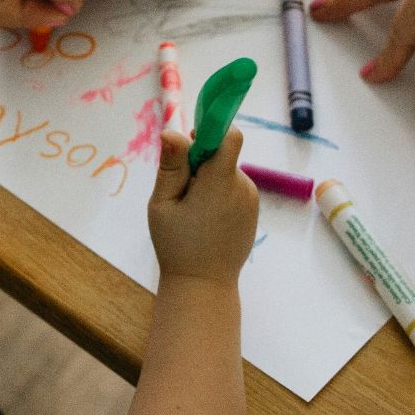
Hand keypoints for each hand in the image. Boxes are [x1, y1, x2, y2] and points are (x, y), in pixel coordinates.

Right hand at [147, 129, 258, 284]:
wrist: (204, 285)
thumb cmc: (177, 246)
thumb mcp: (163, 204)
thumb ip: (171, 166)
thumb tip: (172, 130)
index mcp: (220, 183)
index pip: (229, 136)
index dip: (211, 130)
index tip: (191, 141)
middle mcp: (242, 187)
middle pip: (223, 154)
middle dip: (201, 161)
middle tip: (180, 189)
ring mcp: (250, 199)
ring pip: (226, 171)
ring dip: (208, 179)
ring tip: (191, 209)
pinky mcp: (252, 209)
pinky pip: (233, 187)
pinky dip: (218, 193)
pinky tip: (204, 218)